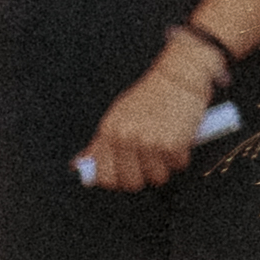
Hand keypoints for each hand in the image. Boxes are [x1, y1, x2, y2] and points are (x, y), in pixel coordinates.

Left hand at [79, 50, 215, 194]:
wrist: (178, 76)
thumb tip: (78, 165)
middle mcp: (126, 138)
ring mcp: (149, 142)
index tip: (125, 176)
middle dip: (144, 176)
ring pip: (157, 178)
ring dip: (166, 166)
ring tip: (166, 145)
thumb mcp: (117, 115)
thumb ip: (99, 143)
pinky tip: (179, 138)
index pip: (104, 176)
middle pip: (131, 183)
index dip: (116, 181)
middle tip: (151, 162)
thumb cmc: (150, 94)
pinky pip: (178, 166)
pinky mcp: (172, 144)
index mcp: (109, 131)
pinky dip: (182, 156)